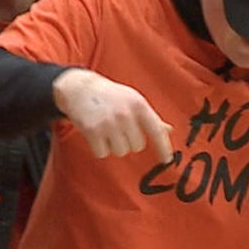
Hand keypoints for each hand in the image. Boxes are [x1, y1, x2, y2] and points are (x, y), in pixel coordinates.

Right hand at [52, 68, 173, 161]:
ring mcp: (108, 122)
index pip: (156, 130)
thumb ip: (150, 117)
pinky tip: (96, 133)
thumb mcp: (133, 100)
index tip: (168, 160)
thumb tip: (169, 130)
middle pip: (137, 146)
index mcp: (139, 104)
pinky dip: (99, 148)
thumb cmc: (111, 96)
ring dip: (114, 145)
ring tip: (107, 129)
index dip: (163, 147)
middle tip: (118, 128)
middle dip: (129, 141)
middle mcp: (125, 113)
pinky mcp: (92, 130)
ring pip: (121, 151)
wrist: (80, 88)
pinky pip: (103, 153)